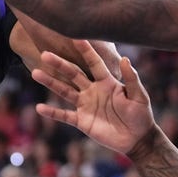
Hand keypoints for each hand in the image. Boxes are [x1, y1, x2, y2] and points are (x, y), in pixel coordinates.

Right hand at [32, 39, 154, 154]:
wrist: (137, 139)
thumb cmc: (141, 115)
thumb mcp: (139, 96)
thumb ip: (132, 79)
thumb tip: (125, 58)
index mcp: (107, 82)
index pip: (94, 63)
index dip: (85, 50)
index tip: (75, 37)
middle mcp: (93, 90)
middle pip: (73, 74)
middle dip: (59, 64)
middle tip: (45, 54)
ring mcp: (85, 105)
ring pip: (64, 91)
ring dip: (50, 82)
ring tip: (35, 73)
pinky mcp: (81, 121)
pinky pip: (64, 115)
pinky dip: (52, 112)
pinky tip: (39, 107)